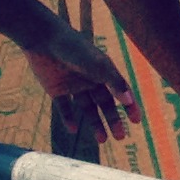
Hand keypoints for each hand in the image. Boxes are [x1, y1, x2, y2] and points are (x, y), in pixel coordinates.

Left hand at [21, 17, 136, 147]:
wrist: (43, 39)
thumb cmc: (74, 48)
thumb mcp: (97, 65)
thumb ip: (113, 82)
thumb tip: (129, 100)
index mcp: (103, 71)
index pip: (120, 91)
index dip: (129, 105)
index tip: (136, 121)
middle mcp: (90, 79)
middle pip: (105, 103)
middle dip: (113, 120)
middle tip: (120, 137)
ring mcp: (73, 85)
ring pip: (87, 109)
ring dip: (95, 124)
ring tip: (102, 140)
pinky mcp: (56, 90)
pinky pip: (65, 108)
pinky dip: (68, 119)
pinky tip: (73, 130)